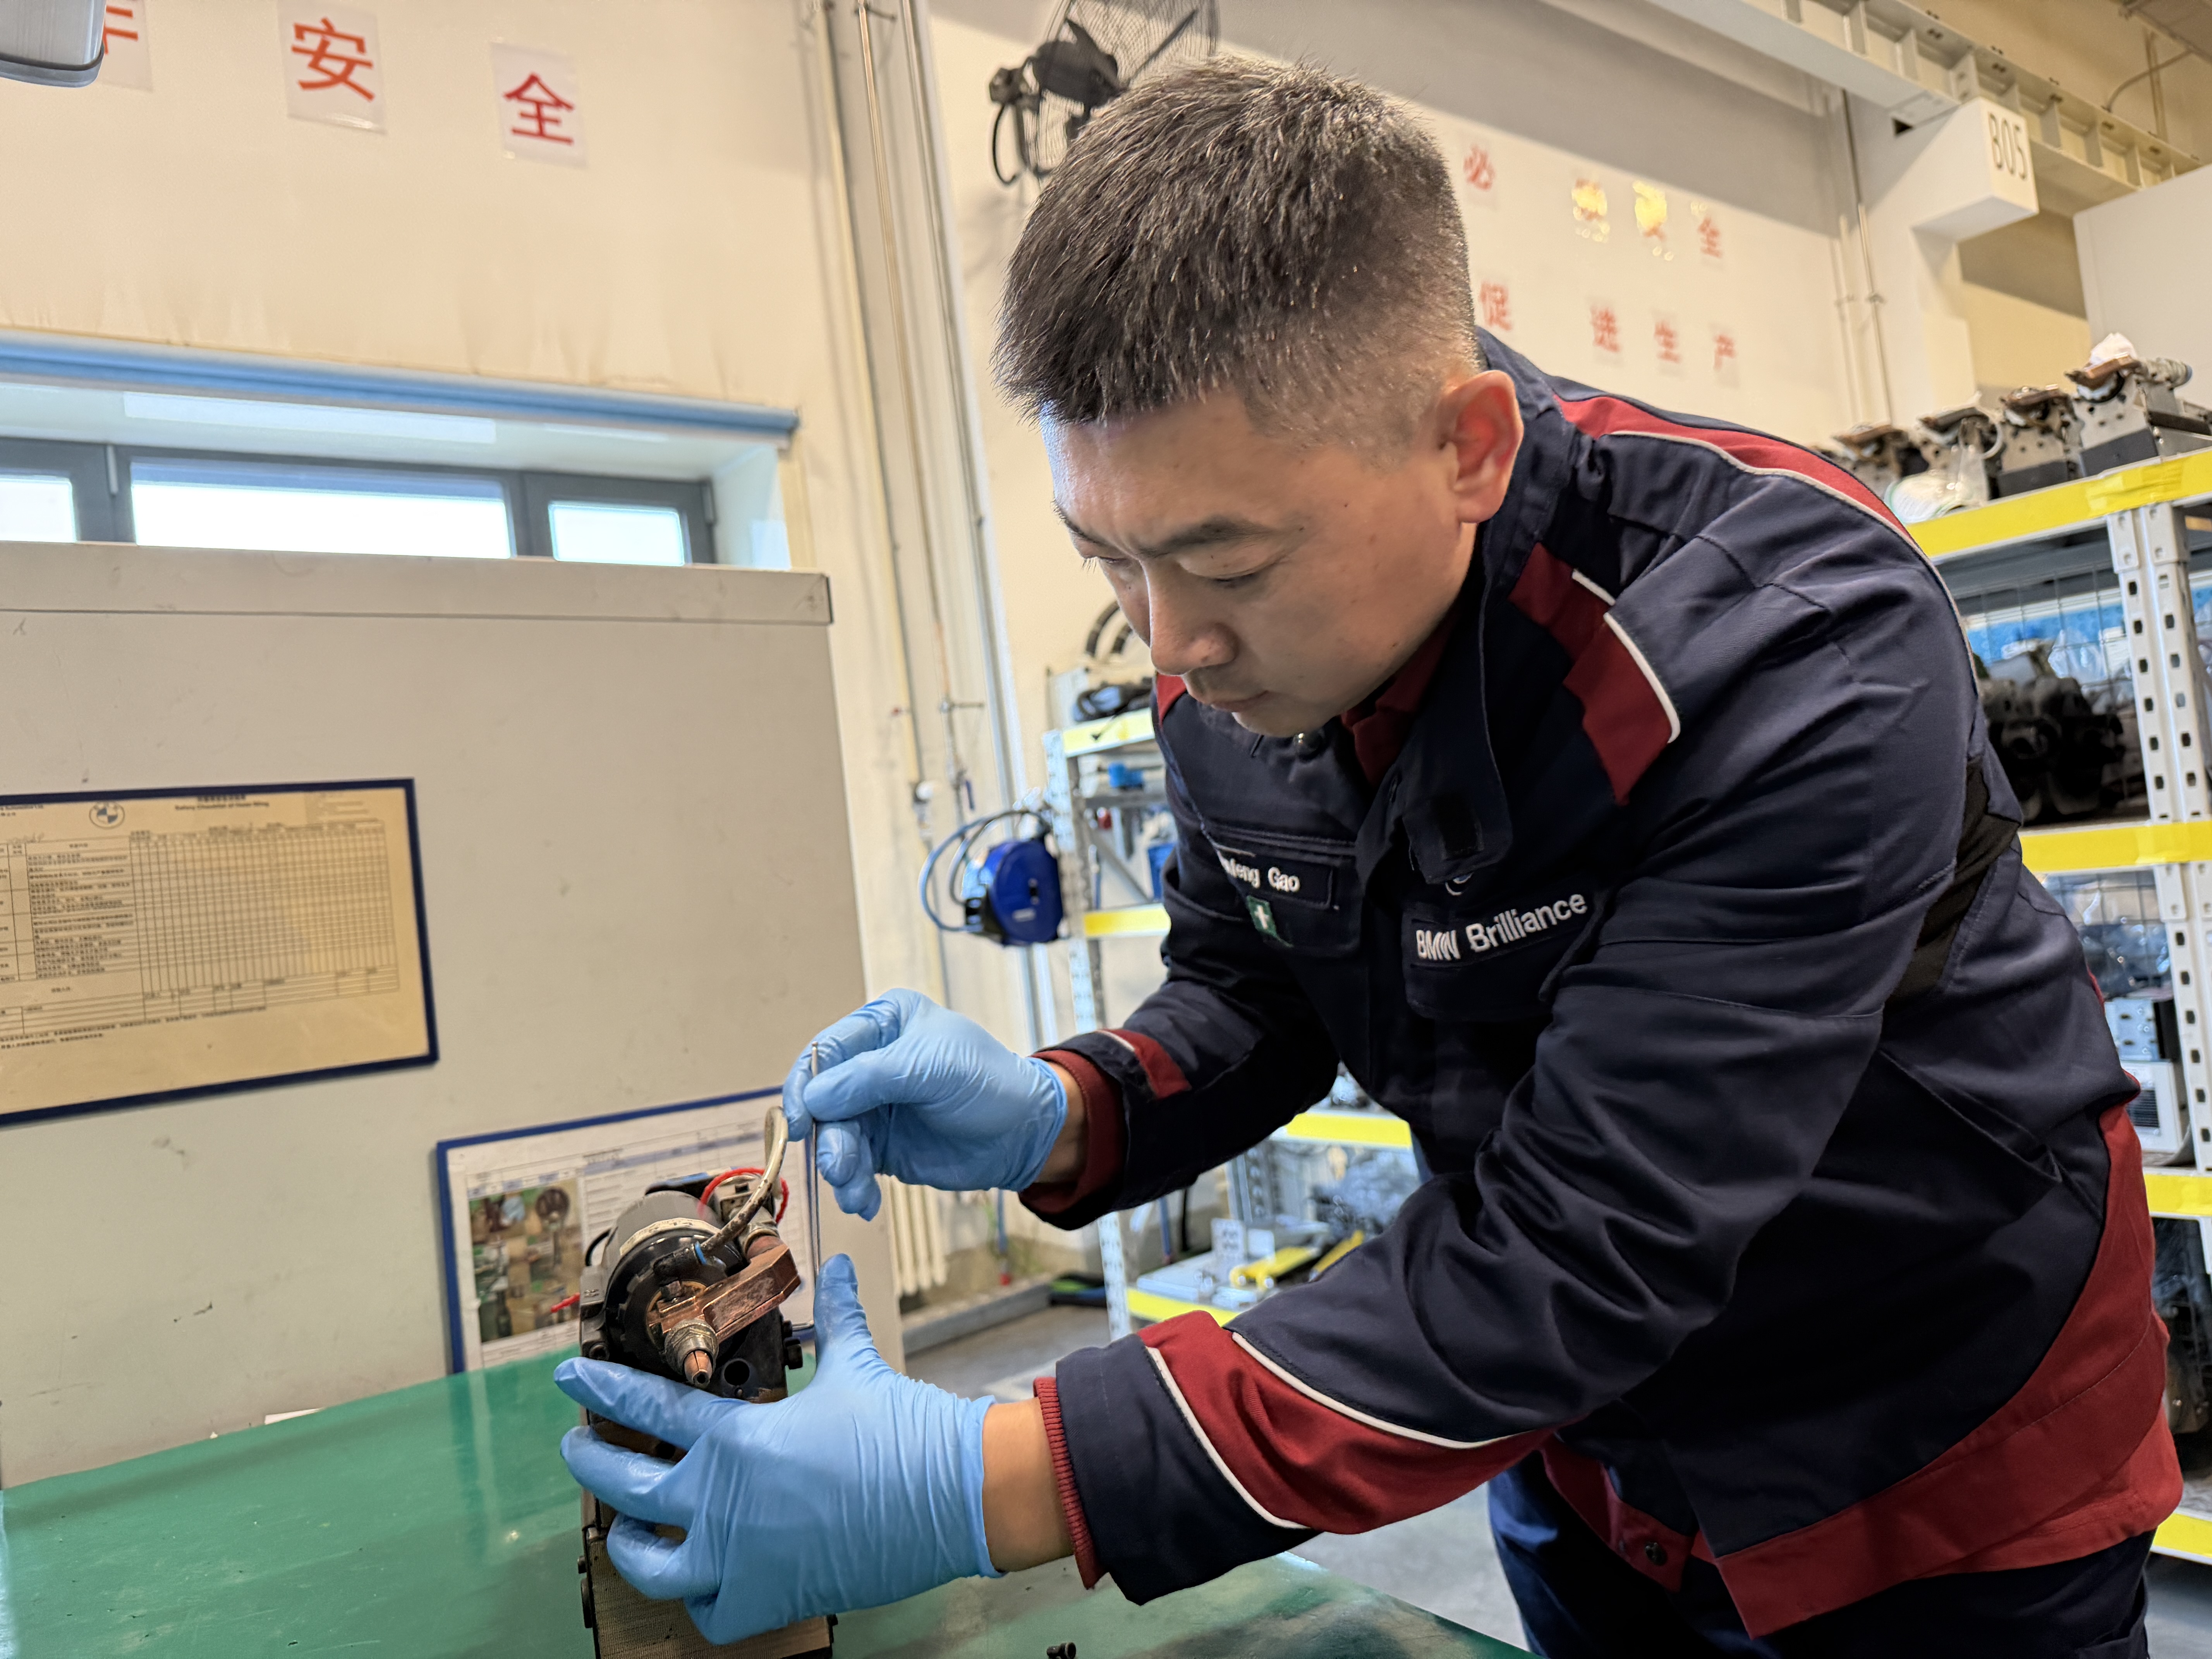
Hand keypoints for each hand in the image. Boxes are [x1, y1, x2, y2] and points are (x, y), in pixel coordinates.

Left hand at [556, 1256, 994, 1644]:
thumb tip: (838, 1268)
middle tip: (576, 1447)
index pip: (647, 1404)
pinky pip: (708, 1613)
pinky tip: (700, 1585)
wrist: (949, 1495)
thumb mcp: (857, 1366)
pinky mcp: (767, 1597)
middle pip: (624, 1484)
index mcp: (738, 1438)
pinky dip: (700, 1602)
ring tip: (623, 1530)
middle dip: (589, 1461)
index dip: (600, 1387)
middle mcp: (723, 1498)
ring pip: (649, 1566)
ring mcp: (739, 1555)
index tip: (568, 1377)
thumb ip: (835, 1319)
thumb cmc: (901, 1434)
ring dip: (629, 1546)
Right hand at [783, 989, 1067, 1219]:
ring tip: (856, 1192)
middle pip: (823, 1100)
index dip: (806, 1086)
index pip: (826, 1051)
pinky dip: (854, 1187)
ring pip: (833, 1137)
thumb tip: (813, 1098)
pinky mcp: (881, 1146)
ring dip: (840, 1168)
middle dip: (829, 1138)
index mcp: (883, 1025)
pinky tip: (866, 1202)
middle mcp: (870, 1064)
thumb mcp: (932, 1068)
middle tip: (839, 1167)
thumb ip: (870, 1078)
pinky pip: (851, 1166)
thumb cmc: (988, 1083)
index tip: (802, 1122)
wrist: (1025, 1133)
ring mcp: (873, 1107)